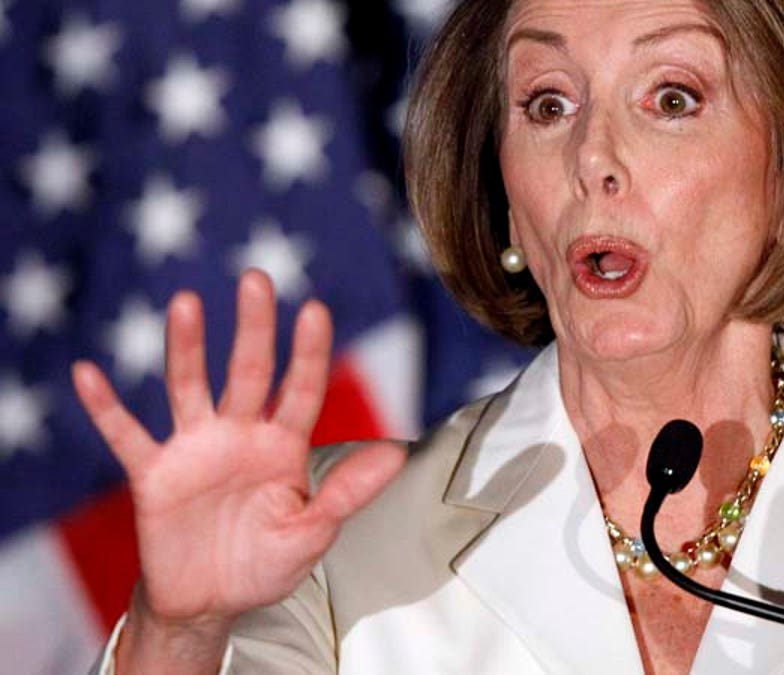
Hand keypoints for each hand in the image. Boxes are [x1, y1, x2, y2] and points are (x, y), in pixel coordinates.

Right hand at [72, 270, 406, 626]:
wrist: (209, 602)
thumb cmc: (265, 561)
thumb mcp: (313, 532)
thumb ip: (347, 492)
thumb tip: (396, 454)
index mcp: (283, 445)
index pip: (300, 389)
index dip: (308, 353)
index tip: (315, 310)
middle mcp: (239, 435)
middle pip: (248, 372)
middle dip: (254, 328)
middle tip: (256, 279)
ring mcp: (194, 449)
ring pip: (190, 388)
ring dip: (186, 347)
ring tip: (186, 303)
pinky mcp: (154, 474)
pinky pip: (126, 436)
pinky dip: (105, 408)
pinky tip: (88, 373)